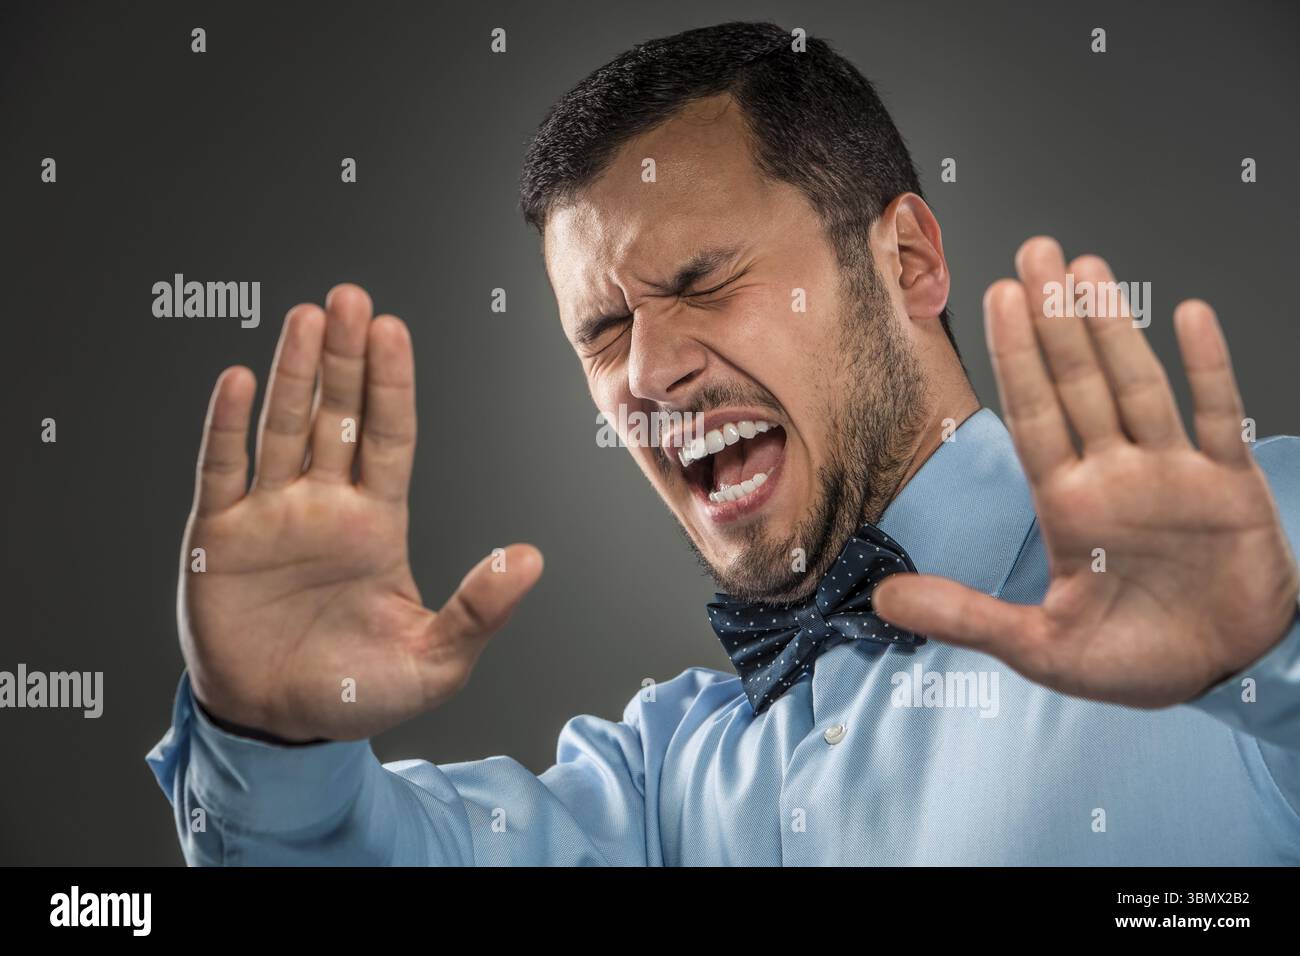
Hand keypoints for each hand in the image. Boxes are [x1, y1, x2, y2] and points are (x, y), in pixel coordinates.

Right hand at [178, 284, 542, 741]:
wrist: (280, 728)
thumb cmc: (358, 692)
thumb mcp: (434, 660)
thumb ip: (480, 609)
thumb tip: (532, 559)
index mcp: (377, 522)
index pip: (389, 437)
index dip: (391, 384)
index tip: (392, 329)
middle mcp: (325, 505)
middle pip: (337, 416)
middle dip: (343, 358)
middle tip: (349, 297)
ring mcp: (271, 515)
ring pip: (283, 428)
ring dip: (291, 374)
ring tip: (304, 318)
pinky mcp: (221, 537)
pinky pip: (223, 471)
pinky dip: (226, 427)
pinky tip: (237, 380)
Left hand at [874, 237, 1298, 707]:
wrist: (1224, 674)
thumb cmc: (1134, 661)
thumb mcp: (1039, 648)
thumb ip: (965, 618)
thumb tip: (881, 600)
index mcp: (1067, 504)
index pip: (1032, 415)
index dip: (1015, 357)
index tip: (994, 296)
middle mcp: (1115, 474)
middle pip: (1078, 382)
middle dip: (1055, 318)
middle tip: (1035, 252)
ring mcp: (1172, 472)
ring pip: (1138, 384)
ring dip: (1115, 327)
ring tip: (1089, 268)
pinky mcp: (1230, 485)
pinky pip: (1218, 416)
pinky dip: (1207, 369)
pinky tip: (1188, 316)